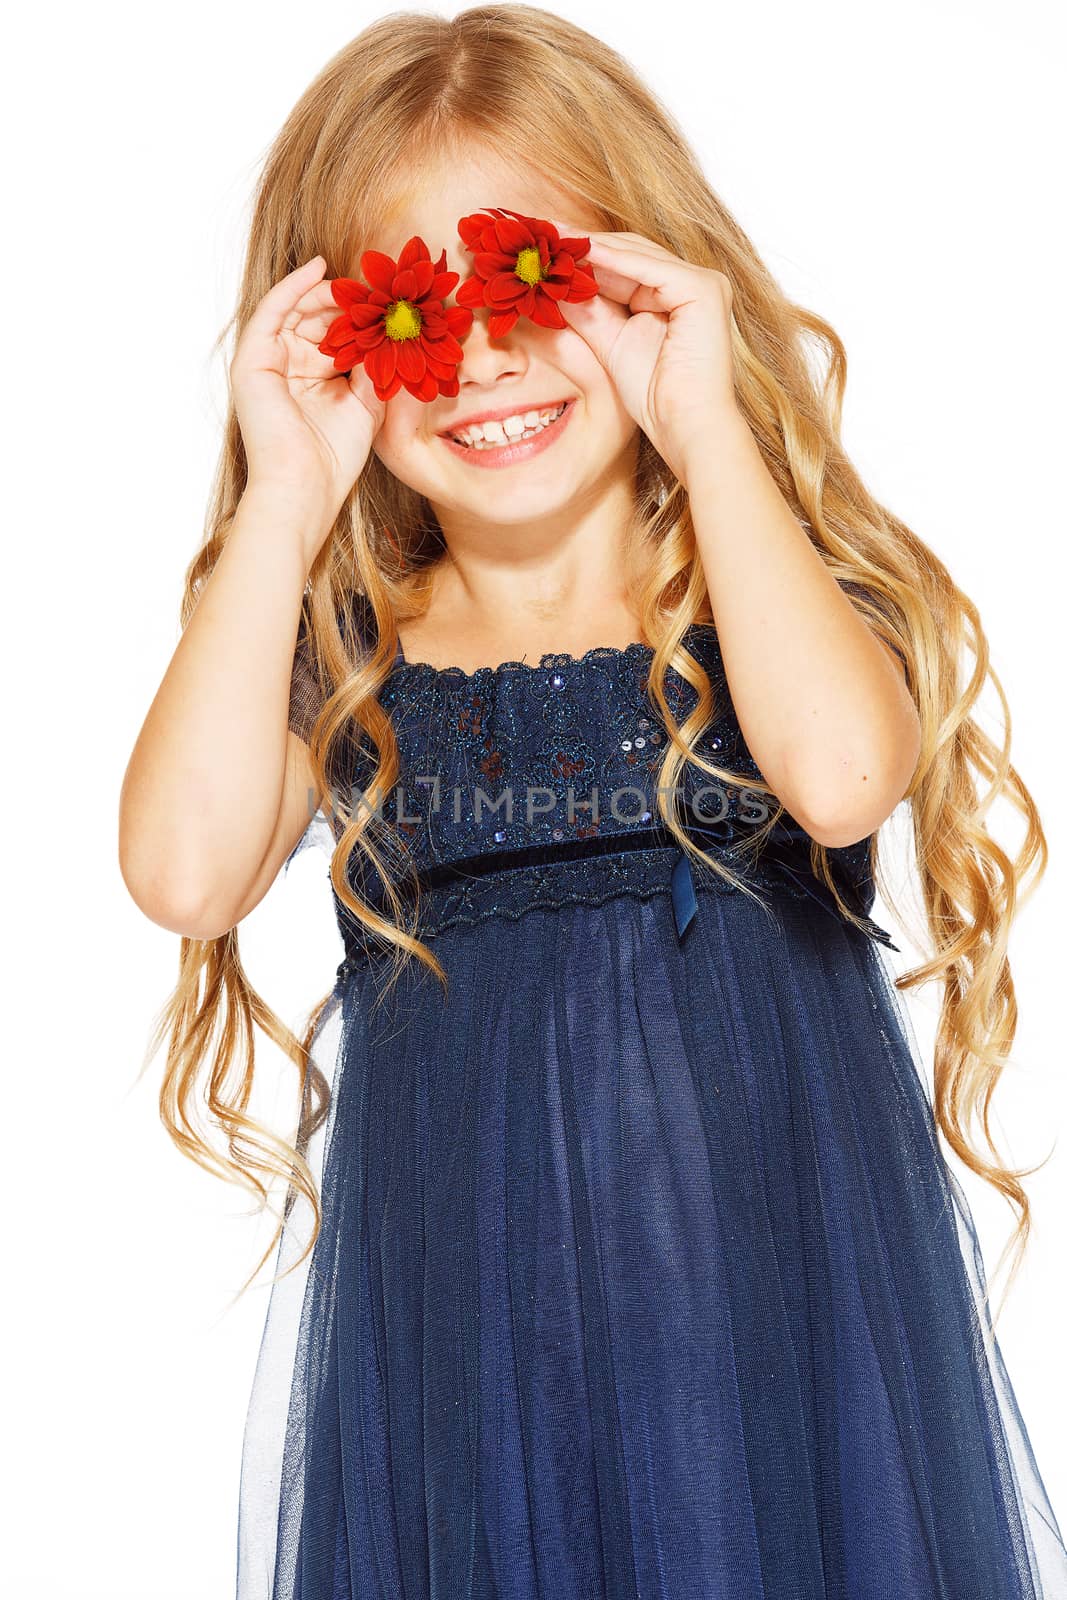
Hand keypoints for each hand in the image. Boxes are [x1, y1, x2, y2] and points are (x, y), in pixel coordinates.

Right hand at [229, 256, 386, 532]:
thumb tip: (393, 329)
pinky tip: (319, 268)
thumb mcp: (367, 404)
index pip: (334, 335)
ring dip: (326, 291)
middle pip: (316, 318)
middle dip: (346, 301)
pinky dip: (294, 286)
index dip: (360, 317)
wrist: (304, 486)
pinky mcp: (252, 359)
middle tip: (377, 286)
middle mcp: (287, 368)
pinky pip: (273, 309)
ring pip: (296, 309)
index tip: (390, 301)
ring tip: (356, 281)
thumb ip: (375, 367)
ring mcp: (266, 362)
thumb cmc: (335, 457)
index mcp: (311, 380)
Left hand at [549, 225, 741, 485]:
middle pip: (630, 252)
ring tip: (550, 237)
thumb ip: (586, 310)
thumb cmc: (654, 397)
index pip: (623, 263)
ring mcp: (704, 283)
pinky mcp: (704, 289)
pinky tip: (579, 252)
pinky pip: (649, 268)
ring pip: (637, 254)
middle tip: (539, 231)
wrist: (684, 426)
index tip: (541, 246)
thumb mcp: (609, 343)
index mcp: (676, 295)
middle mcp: (693, 283)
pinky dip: (613, 260)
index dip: (581, 254)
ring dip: (591, 247)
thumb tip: (551, 284)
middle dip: (582, 243)